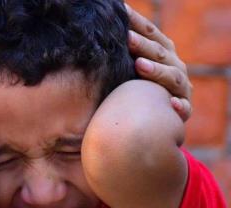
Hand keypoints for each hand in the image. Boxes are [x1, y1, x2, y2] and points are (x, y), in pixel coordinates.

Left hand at [126, 3, 191, 121]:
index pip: (151, 33)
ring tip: (140, 66)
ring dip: (157, 71)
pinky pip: (185, 108)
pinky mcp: (184, 109)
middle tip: (127, 38)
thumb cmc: (136, 88)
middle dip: (144, 45)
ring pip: (172, 77)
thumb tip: (98, 28)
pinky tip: (172, 104)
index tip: (122, 12)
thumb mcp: (129, 68)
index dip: (137, 22)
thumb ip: (122, 51)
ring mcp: (181, 88)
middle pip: (160, 53)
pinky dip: (180, 106)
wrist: (154, 119)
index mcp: (163, 52)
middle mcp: (175, 66)